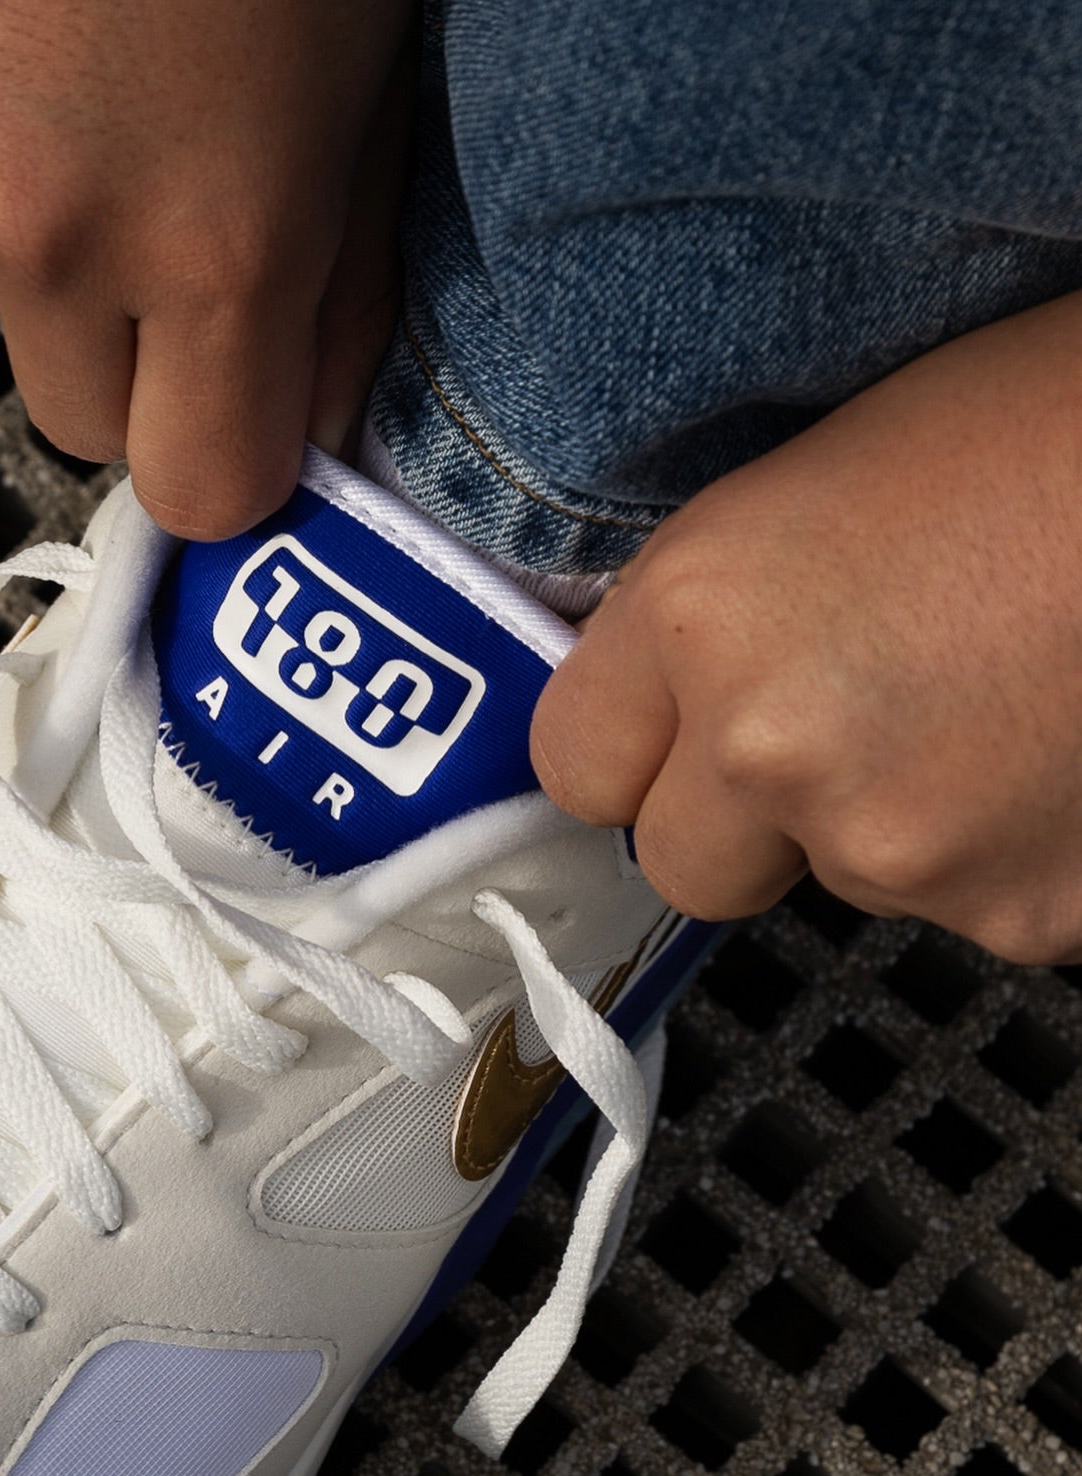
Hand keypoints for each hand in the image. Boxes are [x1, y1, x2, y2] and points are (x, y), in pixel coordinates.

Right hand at [0, 0, 413, 536]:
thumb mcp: (368, 97)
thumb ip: (344, 295)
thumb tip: (313, 431)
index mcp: (220, 242)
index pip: (201, 488)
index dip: (225, 458)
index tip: (243, 409)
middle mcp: (52, 230)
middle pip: (82, 426)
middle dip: (136, 373)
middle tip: (174, 246)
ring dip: (52, 252)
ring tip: (94, 93)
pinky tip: (16, 44)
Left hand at [532, 291, 1081, 963]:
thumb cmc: (1044, 428)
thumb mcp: (815, 490)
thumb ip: (708, 623)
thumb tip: (666, 708)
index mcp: (703, 614)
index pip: (574, 763)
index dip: (624, 752)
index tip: (660, 739)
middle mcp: (776, 748)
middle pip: (683, 866)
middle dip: (736, 819)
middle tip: (832, 728)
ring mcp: (903, 847)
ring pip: (836, 881)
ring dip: (884, 821)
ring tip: (984, 704)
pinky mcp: (1021, 914)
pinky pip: (962, 902)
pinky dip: (997, 850)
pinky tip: (1053, 751)